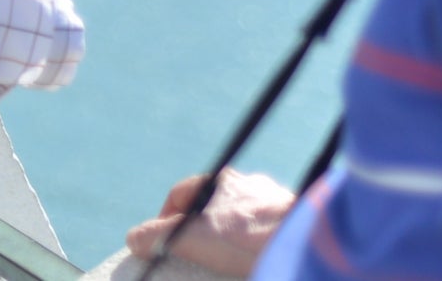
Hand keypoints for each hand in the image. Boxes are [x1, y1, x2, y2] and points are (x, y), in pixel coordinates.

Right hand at [126, 169, 292, 276]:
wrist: (307, 242)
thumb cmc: (247, 237)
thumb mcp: (192, 238)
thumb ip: (158, 236)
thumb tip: (134, 239)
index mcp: (220, 181)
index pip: (181, 194)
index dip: (166, 218)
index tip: (163, 242)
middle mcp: (249, 185)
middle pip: (214, 205)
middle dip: (202, 227)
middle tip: (199, 253)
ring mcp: (277, 201)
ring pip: (246, 216)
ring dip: (235, 235)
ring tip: (232, 260)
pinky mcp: (299, 221)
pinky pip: (272, 230)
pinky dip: (261, 243)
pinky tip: (258, 258)